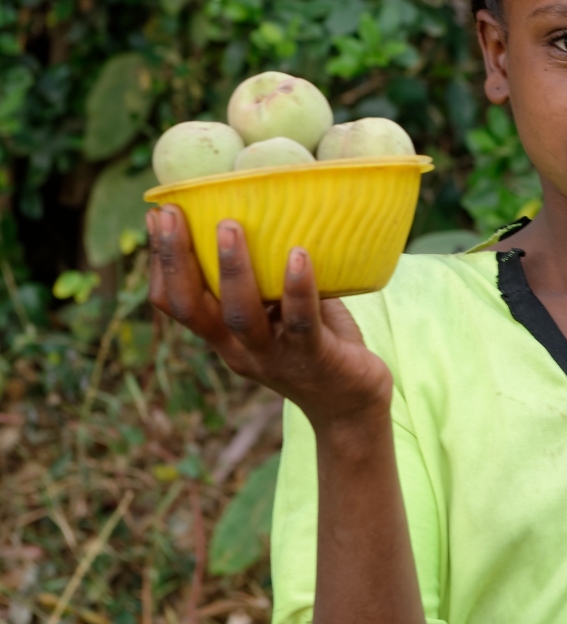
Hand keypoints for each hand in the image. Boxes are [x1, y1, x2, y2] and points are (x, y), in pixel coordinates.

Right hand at [146, 205, 393, 433]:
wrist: (353, 408)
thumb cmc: (321, 348)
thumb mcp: (286, 313)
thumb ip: (273, 279)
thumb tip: (275, 217)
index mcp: (225, 338)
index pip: (176, 304)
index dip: (160, 264)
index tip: (156, 217)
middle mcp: (239, 350)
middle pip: (193, 307)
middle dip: (176, 259)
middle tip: (170, 215)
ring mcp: (274, 356)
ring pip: (240, 314)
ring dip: (231, 269)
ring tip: (228, 226)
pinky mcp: (314, 358)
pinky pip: (302, 322)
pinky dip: (298, 287)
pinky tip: (298, 255)